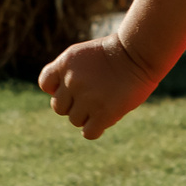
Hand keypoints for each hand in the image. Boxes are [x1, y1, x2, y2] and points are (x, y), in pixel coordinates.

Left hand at [37, 35, 159, 139]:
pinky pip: (89, 132)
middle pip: (59, 107)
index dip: (58, 89)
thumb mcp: (86, 55)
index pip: (46, 84)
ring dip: (88, 116)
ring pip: (75, 120)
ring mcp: (87, 98)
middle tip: (93, 98)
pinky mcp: (103, 113)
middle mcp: (72, 81)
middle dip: (73, 105)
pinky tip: (106, 118)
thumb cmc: (118, 52)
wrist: (139, 53)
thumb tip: (65, 99)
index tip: (73, 88)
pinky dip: (95, 129)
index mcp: (65, 63)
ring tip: (105, 104)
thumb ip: (70, 73)